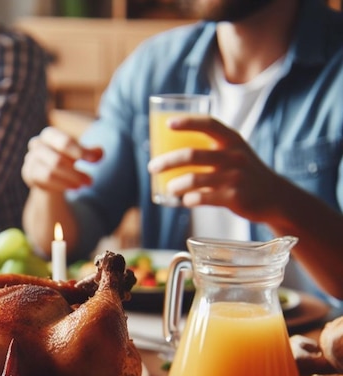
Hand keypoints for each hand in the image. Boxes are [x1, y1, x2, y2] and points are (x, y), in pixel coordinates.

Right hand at [21, 126, 102, 192]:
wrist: (46, 173)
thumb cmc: (65, 158)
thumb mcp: (79, 153)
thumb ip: (90, 152)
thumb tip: (100, 152)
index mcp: (50, 135)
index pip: (65, 142)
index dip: (80, 151)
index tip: (95, 160)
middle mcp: (37, 145)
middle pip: (57, 160)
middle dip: (76, 173)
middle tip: (90, 181)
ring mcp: (30, 160)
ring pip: (50, 173)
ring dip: (68, 181)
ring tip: (82, 186)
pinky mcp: (28, 173)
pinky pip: (44, 181)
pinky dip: (60, 185)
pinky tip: (71, 188)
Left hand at [147, 116, 284, 223]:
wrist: (276, 197)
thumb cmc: (245, 174)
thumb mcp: (235, 154)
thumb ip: (211, 151)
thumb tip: (172, 154)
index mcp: (232, 140)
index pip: (208, 125)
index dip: (187, 122)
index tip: (167, 124)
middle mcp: (234, 156)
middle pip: (192, 154)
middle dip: (167, 161)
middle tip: (152, 167)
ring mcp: (235, 177)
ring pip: (195, 179)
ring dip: (176, 185)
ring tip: (168, 188)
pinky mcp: (235, 197)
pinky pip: (204, 198)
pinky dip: (189, 200)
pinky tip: (185, 201)